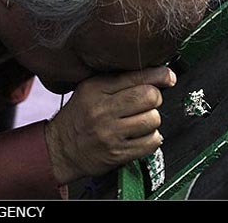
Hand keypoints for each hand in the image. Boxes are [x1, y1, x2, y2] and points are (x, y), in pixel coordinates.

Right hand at [44, 66, 175, 183]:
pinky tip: (140, 136)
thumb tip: (154, 73)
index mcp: (96, 88)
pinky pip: (151, 142)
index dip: (160, 75)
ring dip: (152, 120)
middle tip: (148, 102)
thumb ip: (117, 80)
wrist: (59, 149)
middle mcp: (102, 109)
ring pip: (153, 119)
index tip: (168, 76)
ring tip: (140, 121)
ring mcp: (110, 133)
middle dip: (155, 98)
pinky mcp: (117, 153)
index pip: (137, 76)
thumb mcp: (90, 89)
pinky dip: (152, 139)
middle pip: (149, 96)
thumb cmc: (78, 117)